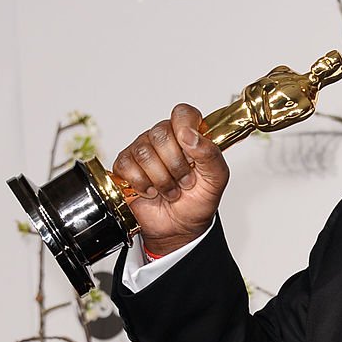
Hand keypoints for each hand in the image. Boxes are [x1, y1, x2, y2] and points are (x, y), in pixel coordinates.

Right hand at [112, 104, 229, 254]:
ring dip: (161, 179)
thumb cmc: (198, 200)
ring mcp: (142, 150)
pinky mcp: (125, 165)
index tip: (191, 150)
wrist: (180, 228)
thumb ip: (211, 154)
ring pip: (144, 152)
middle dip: (176, 165)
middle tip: (184, 181)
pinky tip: (152, 191)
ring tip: (171, 190)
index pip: (183, 113)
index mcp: (188, 135)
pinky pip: (126, 165)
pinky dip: (142, 184)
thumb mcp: (217, 179)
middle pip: (161, 134)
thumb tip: (190, 135)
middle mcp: (164, 139)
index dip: (185, 127)